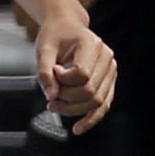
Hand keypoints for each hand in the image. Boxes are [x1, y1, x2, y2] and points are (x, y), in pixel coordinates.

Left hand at [32, 9, 116, 134]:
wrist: (67, 27)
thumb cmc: (55, 36)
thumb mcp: (43, 50)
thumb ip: (45, 73)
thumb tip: (52, 97)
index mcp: (92, 44)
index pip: (82, 73)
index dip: (64, 80)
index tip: (53, 71)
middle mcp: (106, 57)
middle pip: (90, 89)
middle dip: (67, 98)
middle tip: (50, 95)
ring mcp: (111, 70)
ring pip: (98, 100)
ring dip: (74, 109)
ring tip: (55, 107)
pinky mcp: (109, 81)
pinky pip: (104, 104)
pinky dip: (91, 118)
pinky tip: (79, 128)